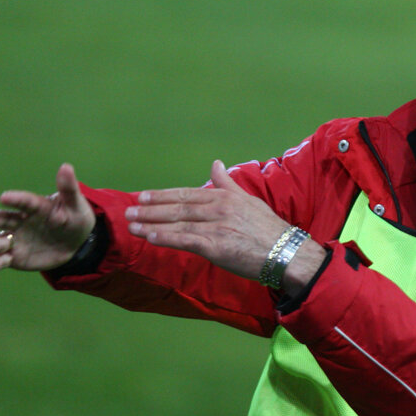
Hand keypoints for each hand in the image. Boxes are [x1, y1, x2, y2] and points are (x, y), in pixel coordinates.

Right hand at [0, 164, 96, 275]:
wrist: (74, 243)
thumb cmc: (75, 219)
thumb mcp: (76, 206)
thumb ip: (69, 189)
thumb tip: (66, 166)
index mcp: (35, 207)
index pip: (25, 202)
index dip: (16, 199)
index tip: (4, 197)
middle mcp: (20, 221)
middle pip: (3, 220)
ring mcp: (15, 239)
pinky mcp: (14, 256)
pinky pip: (2, 260)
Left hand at [125, 160, 325, 293]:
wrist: (286, 252)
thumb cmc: (268, 229)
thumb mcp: (248, 200)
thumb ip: (227, 183)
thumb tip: (215, 163)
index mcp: (224, 197)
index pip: (187, 194)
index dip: (162, 195)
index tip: (142, 196)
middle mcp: (218, 209)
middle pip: (177, 207)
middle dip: (150, 209)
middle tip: (129, 210)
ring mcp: (216, 227)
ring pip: (178, 223)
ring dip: (152, 224)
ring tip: (132, 225)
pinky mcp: (217, 247)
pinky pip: (186, 240)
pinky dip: (167, 238)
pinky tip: (150, 237)